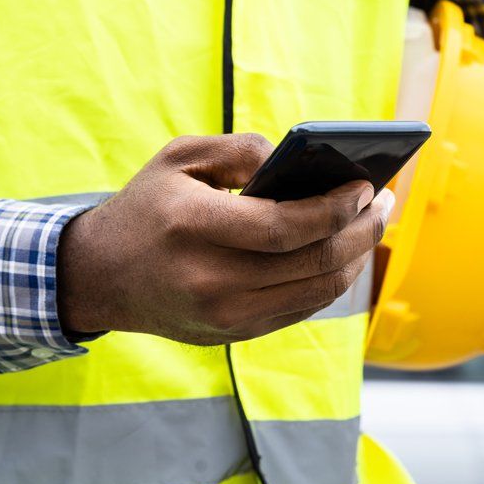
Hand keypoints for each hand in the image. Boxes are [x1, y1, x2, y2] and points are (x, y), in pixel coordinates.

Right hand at [57, 133, 392, 344]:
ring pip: (317, 291)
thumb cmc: (146, 208)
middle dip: (361, 231)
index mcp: (194, 228)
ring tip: (372, 225)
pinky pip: (302, 309)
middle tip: (383, 203)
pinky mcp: (235, 334)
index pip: (286, 227)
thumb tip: (297, 161)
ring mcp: (226, 316)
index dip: (336, 209)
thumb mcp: (179, 158)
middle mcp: (212, 281)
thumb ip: (239, 150)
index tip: (366, 186)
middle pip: (313, 262)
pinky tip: (343, 252)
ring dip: (356, 258)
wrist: (100, 277)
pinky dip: (331, 281)